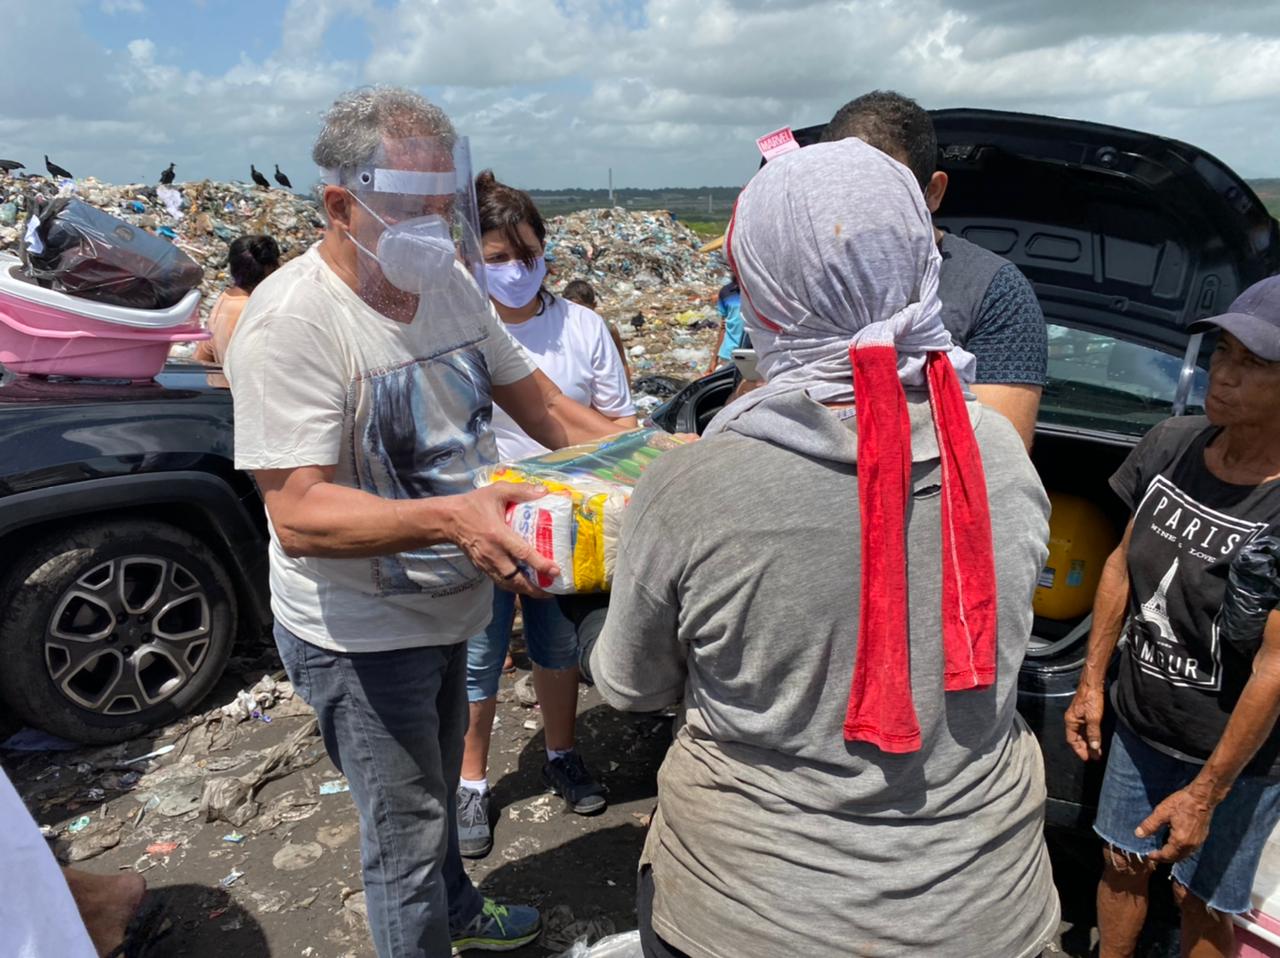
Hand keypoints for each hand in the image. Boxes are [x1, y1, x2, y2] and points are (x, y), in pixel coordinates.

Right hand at [447, 483, 557, 597]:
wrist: (448, 519)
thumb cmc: (474, 504)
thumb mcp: (497, 491)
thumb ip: (521, 490)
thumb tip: (544, 491)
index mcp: (498, 534)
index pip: (522, 553)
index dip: (540, 564)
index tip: (555, 571)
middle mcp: (493, 553)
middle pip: (515, 578)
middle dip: (534, 588)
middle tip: (551, 590)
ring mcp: (486, 563)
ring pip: (507, 583)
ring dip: (525, 590)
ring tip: (542, 592)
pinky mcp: (482, 567)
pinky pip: (499, 581)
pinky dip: (513, 586)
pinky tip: (524, 585)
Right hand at [1064, 685, 1105, 761]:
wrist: (1093, 683)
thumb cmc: (1091, 698)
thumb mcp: (1094, 718)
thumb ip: (1093, 733)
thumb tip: (1095, 748)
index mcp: (1070, 721)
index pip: (1072, 740)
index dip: (1079, 750)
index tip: (1088, 758)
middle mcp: (1072, 719)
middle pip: (1077, 738)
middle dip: (1085, 748)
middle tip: (1095, 757)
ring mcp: (1079, 716)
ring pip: (1082, 733)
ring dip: (1089, 742)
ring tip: (1098, 751)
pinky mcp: (1085, 712)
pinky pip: (1086, 728)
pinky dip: (1091, 735)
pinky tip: (1097, 739)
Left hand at [1138, 782, 1217, 864]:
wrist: (1202, 797)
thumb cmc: (1182, 803)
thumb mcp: (1162, 812)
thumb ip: (1150, 825)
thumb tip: (1138, 835)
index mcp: (1180, 840)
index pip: (1167, 855)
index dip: (1157, 857)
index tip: (1148, 856)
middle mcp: (1190, 845)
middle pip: (1176, 858)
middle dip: (1165, 858)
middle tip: (1154, 855)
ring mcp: (1198, 842)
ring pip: (1184, 855)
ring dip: (1173, 855)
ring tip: (1163, 851)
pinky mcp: (1202, 838)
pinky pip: (1190, 850)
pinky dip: (1181, 851)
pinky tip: (1174, 844)